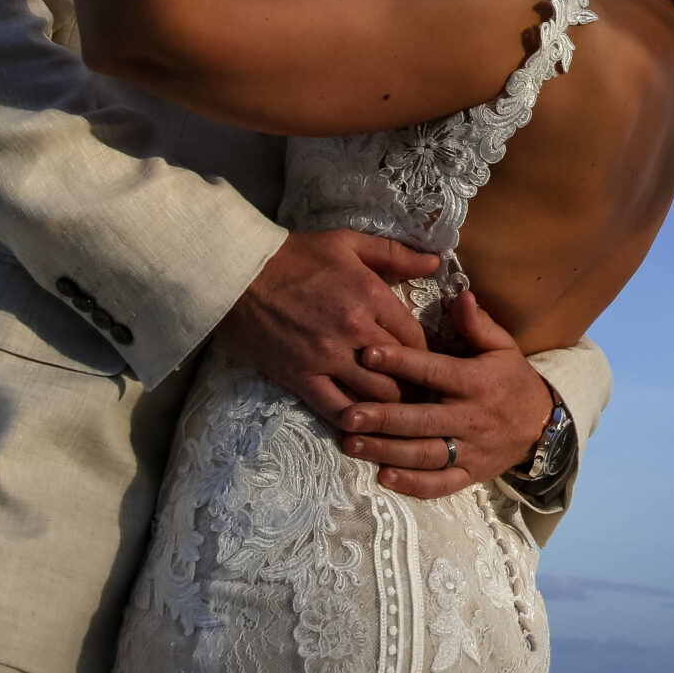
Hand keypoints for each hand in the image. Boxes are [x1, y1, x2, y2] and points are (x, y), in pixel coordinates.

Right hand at [213, 229, 440, 420]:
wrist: (237, 275)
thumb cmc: (294, 255)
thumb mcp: (348, 243)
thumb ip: (394, 254)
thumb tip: (435, 264)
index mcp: (371, 295)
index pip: (416, 338)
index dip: (425, 355)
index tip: (426, 365)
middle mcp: (354, 329)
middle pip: (402, 372)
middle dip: (414, 386)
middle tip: (420, 397)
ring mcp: (327, 356)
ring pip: (376, 396)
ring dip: (390, 407)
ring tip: (398, 415)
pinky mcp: (300, 377)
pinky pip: (336, 409)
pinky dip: (355, 422)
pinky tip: (365, 430)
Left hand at [337, 291, 553, 498]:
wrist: (542, 426)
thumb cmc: (512, 380)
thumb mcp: (502, 347)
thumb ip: (478, 323)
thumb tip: (460, 295)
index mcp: (476, 382)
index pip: (434, 371)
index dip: (401, 362)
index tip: (369, 354)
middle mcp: (471, 417)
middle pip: (422, 419)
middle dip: (384, 418)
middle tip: (349, 414)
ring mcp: (470, 450)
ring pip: (425, 454)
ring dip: (387, 451)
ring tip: (352, 443)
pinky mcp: (470, 475)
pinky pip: (440, 484)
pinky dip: (413, 484)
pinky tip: (384, 477)